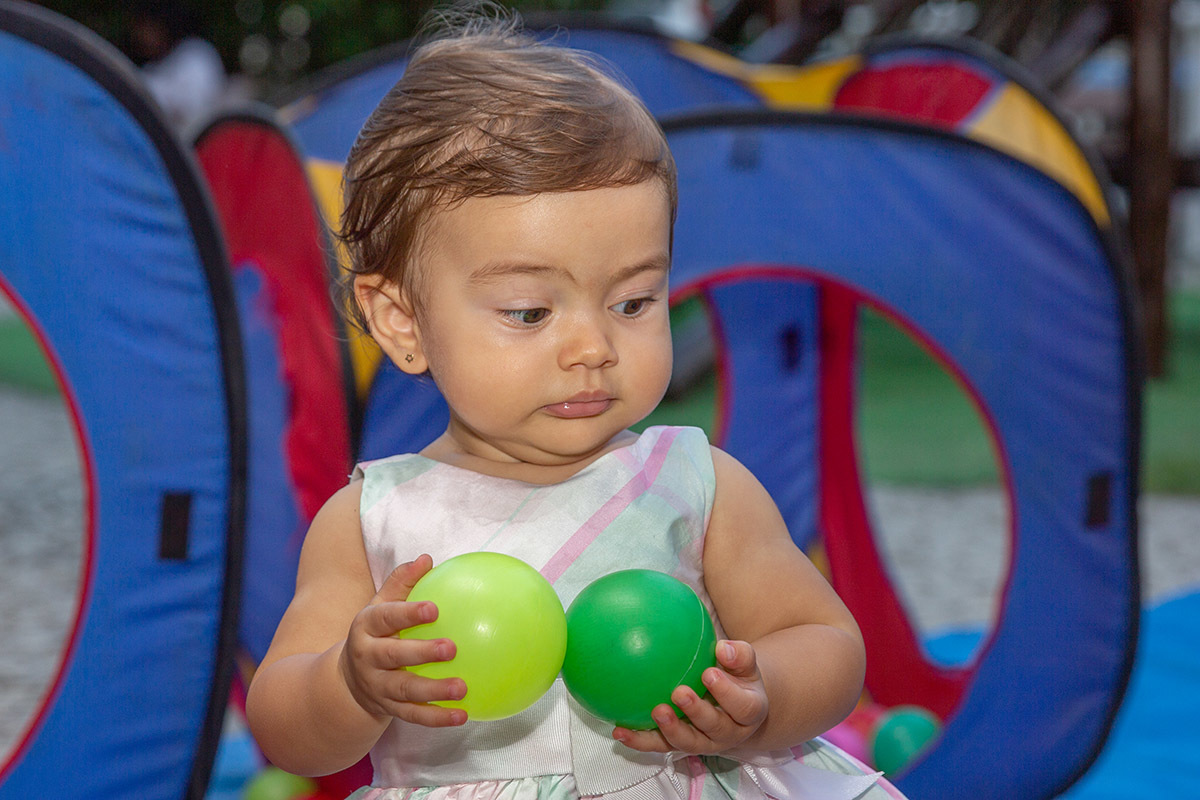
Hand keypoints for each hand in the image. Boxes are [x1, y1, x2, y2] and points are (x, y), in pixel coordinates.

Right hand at [338, 554, 467, 726]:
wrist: (347, 680)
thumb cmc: (376, 632)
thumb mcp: (380, 605)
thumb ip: (402, 582)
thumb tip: (427, 558)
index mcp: (366, 627)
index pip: (385, 618)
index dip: (408, 613)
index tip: (434, 609)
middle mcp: (368, 658)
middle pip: (392, 656)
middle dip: (421, 653)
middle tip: (452, 648)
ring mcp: (378, 687)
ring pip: (404, 691)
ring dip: (433, 691)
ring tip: (462, 687)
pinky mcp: (388, 709)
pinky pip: (413, 716)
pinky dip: (437, 717)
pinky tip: (462, 715)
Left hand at [613, 640, 767, 753]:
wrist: (734, 704)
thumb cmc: (737, 676)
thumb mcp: (745, 664)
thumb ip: (738, 655)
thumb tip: (723, 647)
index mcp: (748, 711)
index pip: (742, 706)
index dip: (727, 692)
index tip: (709, 673)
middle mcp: (728, 732)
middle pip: (714, 727)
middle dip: (697, 712)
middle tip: (679, 693)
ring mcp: (704, 742)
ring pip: (687, 742)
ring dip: (670, 730)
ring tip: (656, 711)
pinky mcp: (681, 745)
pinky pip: (660, 745)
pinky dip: (640, 740)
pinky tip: (620, 731)